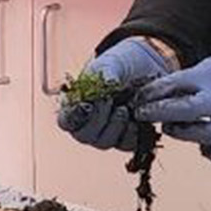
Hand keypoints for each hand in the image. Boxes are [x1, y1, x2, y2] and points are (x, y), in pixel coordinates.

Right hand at [56, 36, 174, 150]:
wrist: (144, 68)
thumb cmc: (118, 67)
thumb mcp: (109, 65)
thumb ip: (104, 76)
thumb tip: (106, 88)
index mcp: (76, 107)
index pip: (66, 121)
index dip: (73, 117)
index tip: (86, 105)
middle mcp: (88, 125)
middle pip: (84, 136)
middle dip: (97, 120)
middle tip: (108, 101)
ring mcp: (107, 134)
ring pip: (104, 143)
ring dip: (114, 127)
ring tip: (123, 109)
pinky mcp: (127, 138)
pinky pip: (126, 145)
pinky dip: (131, 134)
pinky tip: (135, 121)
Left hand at [136, 56, 210, 166]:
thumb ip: (186, 80)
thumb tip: (151, 91)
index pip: (176, 84)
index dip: (152, 94)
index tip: (138, 100)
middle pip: (187, 110)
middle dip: (161, 113)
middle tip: (143, 114)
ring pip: (204, 135)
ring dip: (183, 134)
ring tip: (173, 127)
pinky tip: (206, 147)